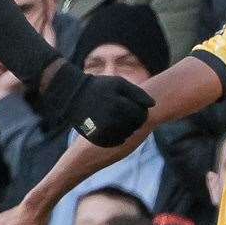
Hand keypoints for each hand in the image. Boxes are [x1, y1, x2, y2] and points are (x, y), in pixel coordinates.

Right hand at [36, 62, 153, 144]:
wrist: (72, 95)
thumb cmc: (99, 87)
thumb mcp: (119, 83)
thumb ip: (138, 93)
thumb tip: (153, 105)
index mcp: (118, 105)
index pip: (142, 115)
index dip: (141, 112)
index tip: (134, 107)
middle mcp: (110, 119)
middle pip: (135, 126)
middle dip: (135, 121)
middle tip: (125, 113)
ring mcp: (102, 130)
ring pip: (127, 135)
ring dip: (128, 129)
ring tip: (118, 118)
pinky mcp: (96, 138)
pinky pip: (116, 141)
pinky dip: (119, 137)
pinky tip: (114, 128)